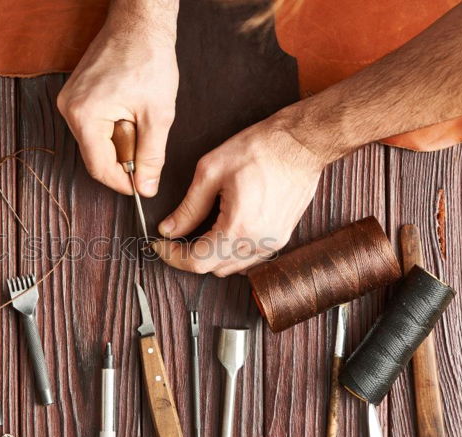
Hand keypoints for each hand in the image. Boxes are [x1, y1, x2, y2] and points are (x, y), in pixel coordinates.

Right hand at [57, 3, 178, 196]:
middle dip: (123, 159)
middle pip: (95, 155)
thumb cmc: (148, 59)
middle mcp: (69, 109)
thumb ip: (152, 156)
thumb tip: (146, 187)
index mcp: (85, 116)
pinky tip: (129, 112)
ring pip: (95, 141)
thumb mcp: (158, 115)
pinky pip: (93, 125)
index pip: (99, 168)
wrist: (140, 24)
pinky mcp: (76, 95)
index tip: (141, 187)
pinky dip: (113, 128)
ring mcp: (69, 100)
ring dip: (119, 142)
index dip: (122, 183)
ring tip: (140, 122)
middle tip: (147, 147)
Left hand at [152, 115, 326, 275]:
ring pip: (232, 268)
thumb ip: (188, 208)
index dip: (172, 257)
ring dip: (212, 256)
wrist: (301, 143)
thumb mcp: (210, 172)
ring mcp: (274, 243)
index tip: (160, 246)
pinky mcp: (282, 237)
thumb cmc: (258, 150)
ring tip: (199, 233)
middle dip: (190, 255)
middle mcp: (258, 243)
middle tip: (174, 237)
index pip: (197, 261)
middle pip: (213, 268)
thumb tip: (169, 230)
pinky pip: (250, 259)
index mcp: (238, 228)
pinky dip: (231, 253)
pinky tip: (224, 232)